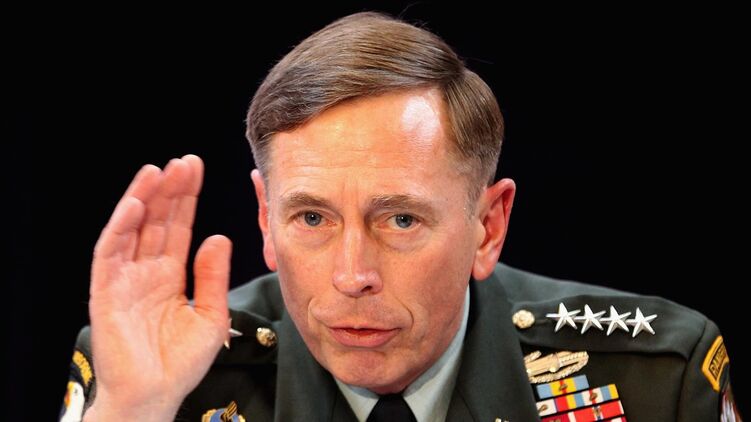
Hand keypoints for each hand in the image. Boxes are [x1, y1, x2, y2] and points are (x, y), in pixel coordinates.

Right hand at [85, 155, 230, 420]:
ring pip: (131, 230)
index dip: (186, 199)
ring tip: (158, 170)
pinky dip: (120, 228)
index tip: (196, 170)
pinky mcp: (106, 293)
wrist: (155, 397)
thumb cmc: (180, 364)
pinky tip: (135, 203)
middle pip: (156, 222)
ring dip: (143, 199)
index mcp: (168, 276)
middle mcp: (145, 272)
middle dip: (169, 191)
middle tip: (184, 162)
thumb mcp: (211, 316)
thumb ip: (213, 277)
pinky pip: (110, 254)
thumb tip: (219, 237)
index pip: (177, 228)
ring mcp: (124, 280)